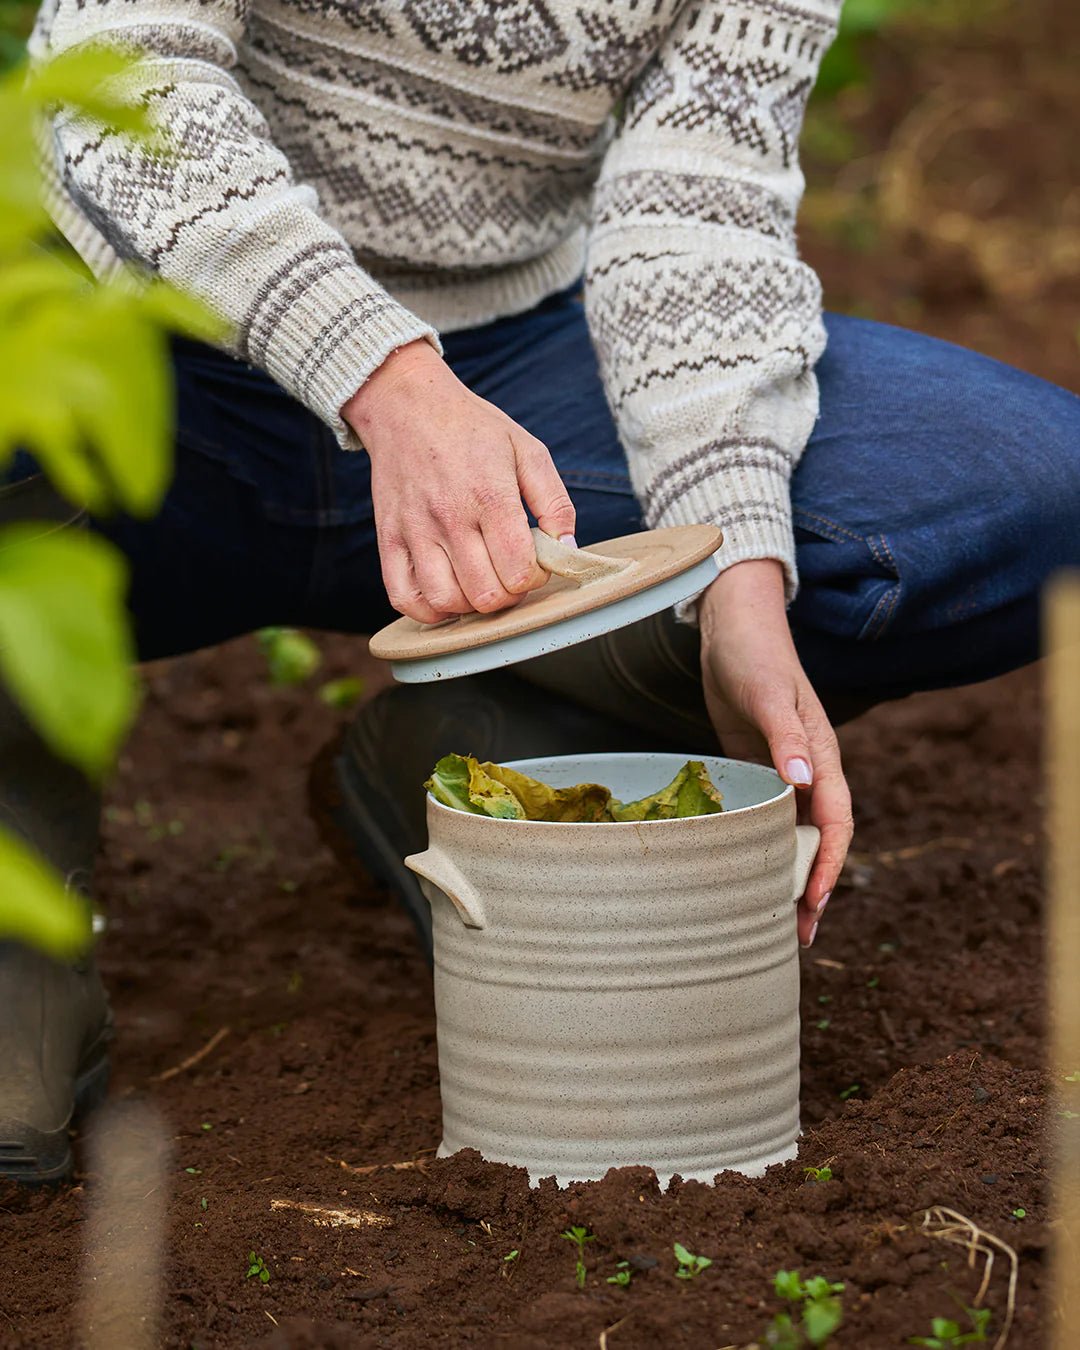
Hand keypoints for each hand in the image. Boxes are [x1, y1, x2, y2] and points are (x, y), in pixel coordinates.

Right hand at [343, 340, 575, 623]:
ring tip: (480, 582)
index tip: (532, 560)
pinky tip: (448, 594)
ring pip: (446, 601)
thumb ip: (554, 501)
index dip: (534, 577)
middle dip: (508, 594)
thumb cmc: (473, 428)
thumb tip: (567, 547)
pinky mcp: (389, 538)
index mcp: (490, 495)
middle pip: (486, 594)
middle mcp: (449, 517)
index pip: (518, 570)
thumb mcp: (527, 450)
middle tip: (509, 573)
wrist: (407, 404)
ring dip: (471, 605)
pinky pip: (404, 597)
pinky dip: (428, 610)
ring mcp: (415, 530)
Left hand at [697, 559, 852, 946]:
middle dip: (812, 886)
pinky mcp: (753, 769)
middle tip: (797, 935)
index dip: (829, 864)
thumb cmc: (755, 656)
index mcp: (823, 757)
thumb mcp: (770, 695)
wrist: (734, 627)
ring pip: (791, 834)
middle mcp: (808, 772)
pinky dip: (760, 848)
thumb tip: (804, 784)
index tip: (814, 900)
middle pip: (818, 840)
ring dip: (786, 874)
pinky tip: (742, 874)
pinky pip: (763, 818)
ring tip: (773, 921)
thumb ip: (787, 738)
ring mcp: (781, 773)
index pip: (836, 822)